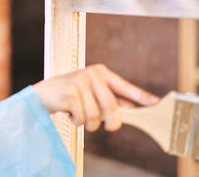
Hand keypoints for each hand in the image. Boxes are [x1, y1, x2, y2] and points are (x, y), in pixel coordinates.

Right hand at [32, 64, 158, 131]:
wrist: (44, 93)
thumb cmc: (70, 93)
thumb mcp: (91, 92)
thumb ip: (110, 99)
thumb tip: (130, 109)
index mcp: (100, 72)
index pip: (124, 86)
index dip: (140, 96)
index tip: (155, 103)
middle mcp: (91, 74)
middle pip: (111, 105)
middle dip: (112, 121)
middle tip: (110, 127)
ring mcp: (79, 82)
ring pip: (95, 115)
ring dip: (89, 123)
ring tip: (80, 115)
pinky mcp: (69, 93)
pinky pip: (82, 118)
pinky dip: (77, 122)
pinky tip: (70, 113)